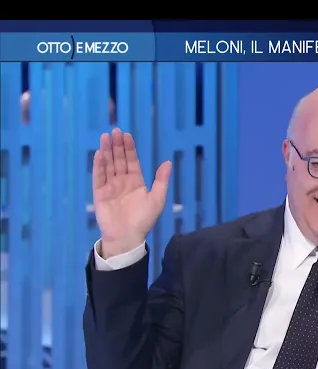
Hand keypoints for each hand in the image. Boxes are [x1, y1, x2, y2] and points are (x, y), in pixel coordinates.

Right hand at [93, 128, 171, 257]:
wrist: (128, 237)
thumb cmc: (144, 219)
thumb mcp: (157, 199)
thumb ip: (161, 180)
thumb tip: (168, 162)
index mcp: (136, 182)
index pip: (132, 161)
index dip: (129, 148)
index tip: (127, 135)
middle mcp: (122, 181)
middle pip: (119, 160)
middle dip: (117, 146)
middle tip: (115, 131)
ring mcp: (110, 186)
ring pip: (108, 165)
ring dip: (107, 151)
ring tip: (105, 137)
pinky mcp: (99, 193)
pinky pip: (98, 177)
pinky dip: (99, 165)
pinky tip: (99, 153)